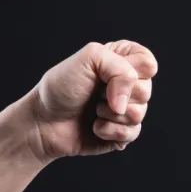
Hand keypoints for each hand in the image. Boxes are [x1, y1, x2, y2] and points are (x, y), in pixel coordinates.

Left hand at [28, 40, 157, 159]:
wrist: (42, 122)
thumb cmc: (60, 88)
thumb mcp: (89, 58)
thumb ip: (119, 68)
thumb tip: (125, 103)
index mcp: (122, 62)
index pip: (148, 62)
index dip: (131, 70)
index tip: (106, 73)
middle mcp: (127, 85)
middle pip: (146, 89)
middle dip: (117, 94)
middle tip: (95, 93)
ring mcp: (126, 109)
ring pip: (140, 113)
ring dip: (110, 114)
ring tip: (93, 111)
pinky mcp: (123, 132)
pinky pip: (133, 133)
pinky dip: (110, 131)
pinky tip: (95, 127)